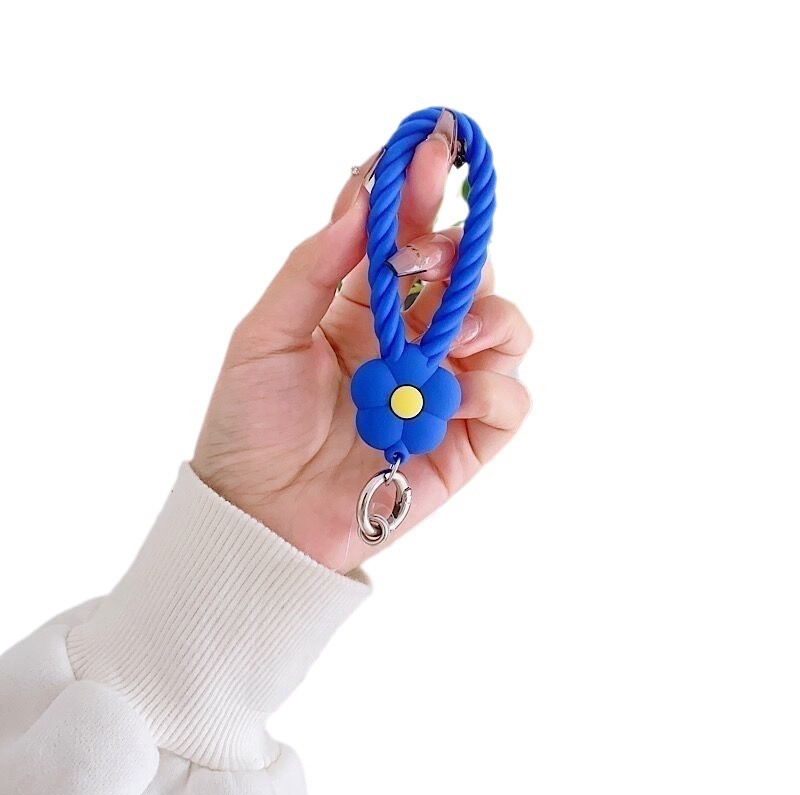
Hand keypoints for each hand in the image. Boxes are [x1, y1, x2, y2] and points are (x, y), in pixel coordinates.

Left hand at [192, 127, 531, 572]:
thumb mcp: (265, 335)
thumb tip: (359, 201)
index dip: (420, 193)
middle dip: (460, 251)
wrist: (260, 519)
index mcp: (362, 307)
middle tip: (430, 254)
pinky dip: (494, 390)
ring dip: (489, 316)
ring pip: (504, 329)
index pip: (405, 238)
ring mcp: (442, 388)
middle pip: (468, 274)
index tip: (430, 149)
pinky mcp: (464, 440)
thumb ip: (313, 268)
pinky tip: (455, 395)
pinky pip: (509, 402)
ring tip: (448, 332)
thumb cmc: (251, 425)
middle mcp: (411, 340)